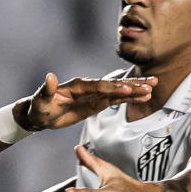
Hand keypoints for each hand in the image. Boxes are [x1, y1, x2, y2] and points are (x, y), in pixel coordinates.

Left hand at [22, 72, 155, 130]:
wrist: (39, 114)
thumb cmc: (39, 107)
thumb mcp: (40, 101)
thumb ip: (46, 90)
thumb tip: (49, 77)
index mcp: (77, 86)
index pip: (98, 86)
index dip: (112, 87)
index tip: (126, 89)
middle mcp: (88, 88)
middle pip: (113, 85)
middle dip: (131, 85)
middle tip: (150, 83)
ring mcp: (93, 95)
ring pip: (117, 91)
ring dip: (134, 90)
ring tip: (151, 89)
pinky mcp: (95, 103)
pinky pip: (115, 100)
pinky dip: (128, 98)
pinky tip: (141, 97)